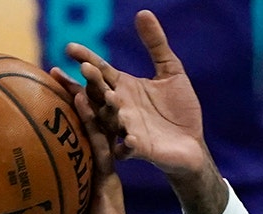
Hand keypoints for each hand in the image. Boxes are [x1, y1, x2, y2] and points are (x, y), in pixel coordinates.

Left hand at [38, 69, 138, 213]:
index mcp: (76, 183)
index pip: (64, 145)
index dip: (51, 121)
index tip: (31, 97)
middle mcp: (90, 174)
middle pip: (80, 129)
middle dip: (67, 99)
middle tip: (49, 72)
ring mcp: (102, 176)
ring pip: (96, 129)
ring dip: (85, 99)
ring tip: (70, 72)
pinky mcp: (111, 183)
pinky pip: (102, 146)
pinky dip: (93, 123)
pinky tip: (82, 102)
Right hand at [64, 10, 208, 178]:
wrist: (192, 143)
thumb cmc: (179, 108)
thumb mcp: (171, 71)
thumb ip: (156, 44)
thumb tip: (143, 12)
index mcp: (124, 87)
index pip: (101, 70)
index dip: (86, 59)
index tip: (69, 48)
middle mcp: (120, 107)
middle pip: (100, 93)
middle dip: (93, 81)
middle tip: (85, 68)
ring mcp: (127, 129)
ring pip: (109, 120)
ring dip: (107, 110)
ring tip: (109, 97)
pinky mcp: (139, 150)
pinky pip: (127, 150)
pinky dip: (127, 146)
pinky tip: (130, 139)